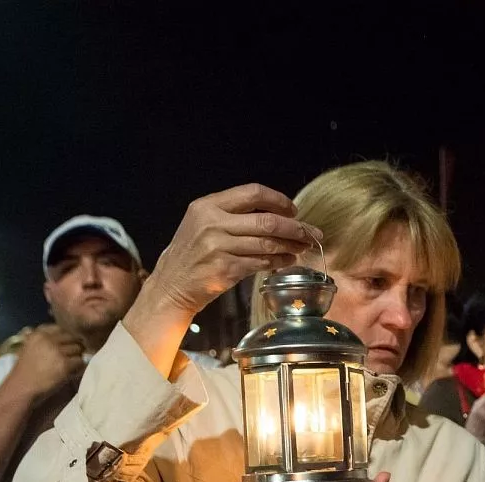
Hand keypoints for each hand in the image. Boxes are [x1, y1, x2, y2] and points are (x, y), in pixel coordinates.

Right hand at [9, 324, 84, 399]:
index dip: (65, 336)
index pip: (60, 328)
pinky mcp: (64, 364)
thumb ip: (42, 340)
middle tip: (72, 355)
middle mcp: (48, 340)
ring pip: (78, 348)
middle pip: (71, 337)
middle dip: (74, 345)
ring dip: (77, 356)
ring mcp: (57, 351)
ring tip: (71, 364)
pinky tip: (72, 371)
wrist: (22, 388)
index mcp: (38, 334)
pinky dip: (78, 367)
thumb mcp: (28, 348)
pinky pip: (80, 361)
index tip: (66, 344)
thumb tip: (59, 335)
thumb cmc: (24, 371)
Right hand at [151, 183, 315, 316]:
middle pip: (266, 221)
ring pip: (267, 244)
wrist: (172, 285)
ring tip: (304, 247)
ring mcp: (219, 247)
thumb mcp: (202, 224)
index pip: (252, 193)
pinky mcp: (226, 270)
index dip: (278, 200)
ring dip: (291, 246)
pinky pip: (261, 263)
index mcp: (208, 206)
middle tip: (313, 232)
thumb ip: (232, 215)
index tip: (293, 210)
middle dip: (295, 227)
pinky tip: (288, 260)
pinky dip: (279, 262)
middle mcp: (213, 224)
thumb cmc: (192, 254)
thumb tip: (276, 214)